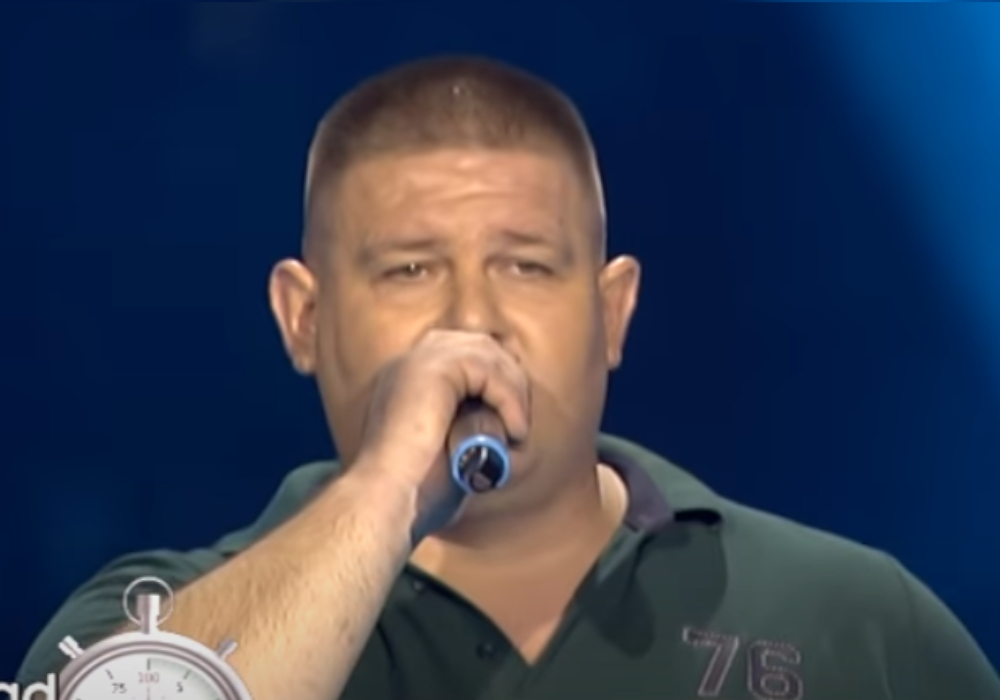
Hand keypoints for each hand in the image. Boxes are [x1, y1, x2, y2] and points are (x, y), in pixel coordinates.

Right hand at [352, 330, 529, 531]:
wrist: (386, 500)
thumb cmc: (415, 492)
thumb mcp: (448, 450)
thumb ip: (468, 426)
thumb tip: (504, 426)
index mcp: (405, 379)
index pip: (461, 353)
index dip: (493, 378)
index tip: (513, 414)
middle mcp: (408, 362)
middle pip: (478, 345)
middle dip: (508, 379)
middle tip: (519, 423)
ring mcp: (417, 361)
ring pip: (487, 353)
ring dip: (512, 392)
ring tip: (517, 432)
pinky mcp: (433, 369)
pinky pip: (487, 369)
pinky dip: (509, 399)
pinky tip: (513, 432)